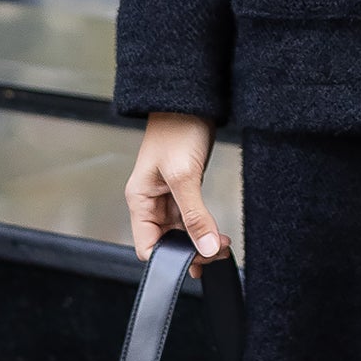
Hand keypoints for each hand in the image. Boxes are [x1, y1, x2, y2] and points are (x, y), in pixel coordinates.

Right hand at [125, 111, 232, 279]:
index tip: (198, 260)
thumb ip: (194, 214)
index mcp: (139, 200)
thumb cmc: (177, 129)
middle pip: (165, 242)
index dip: (171, 259)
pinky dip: (203, 227)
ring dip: (200, 241)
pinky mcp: (183, 188)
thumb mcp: (184, 174)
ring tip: (221, 245)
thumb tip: (204, 247)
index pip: (147, 247)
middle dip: (190, 251)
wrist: (191, 100)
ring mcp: (167, 195)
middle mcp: (150, 201)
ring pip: (180, 232)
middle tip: (216, 252)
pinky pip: (189, 218)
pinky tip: (216, 233)